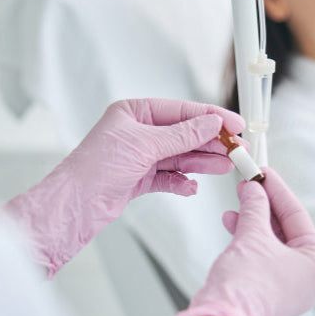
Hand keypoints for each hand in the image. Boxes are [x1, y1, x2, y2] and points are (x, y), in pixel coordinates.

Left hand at [3, 98, 244, 276]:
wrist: (77, 204)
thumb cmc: (96, 167)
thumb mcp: (144, 145)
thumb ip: (182, 135)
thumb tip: (210, 123)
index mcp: (135, 113)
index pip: (182, 111)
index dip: (211, 117)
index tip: (234, 125)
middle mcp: (139, 132)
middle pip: (185, 135)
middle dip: (212, 143)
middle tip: (237, 149)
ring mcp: (141, 156)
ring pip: (181, 157)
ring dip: (203, 163)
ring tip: (226, 167)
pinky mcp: (141, 178)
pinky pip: (171, 177)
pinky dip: (183, 182)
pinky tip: (193, 186)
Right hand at [164, 168, 314, 315]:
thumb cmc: (245, 287)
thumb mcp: (252, 236)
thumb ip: (255, 207)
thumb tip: (254, 190)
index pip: (298, 217)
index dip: (278, 191)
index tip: (263, 173)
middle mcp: (305, 280)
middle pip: (286, 231)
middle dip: (264, 206)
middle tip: (249, 184)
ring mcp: (285, 289)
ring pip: (271, 245)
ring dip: (252, 222)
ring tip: (236, 206)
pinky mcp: (265, 295)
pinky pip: (261, 259)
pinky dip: (247, 241)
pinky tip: (232, 226)